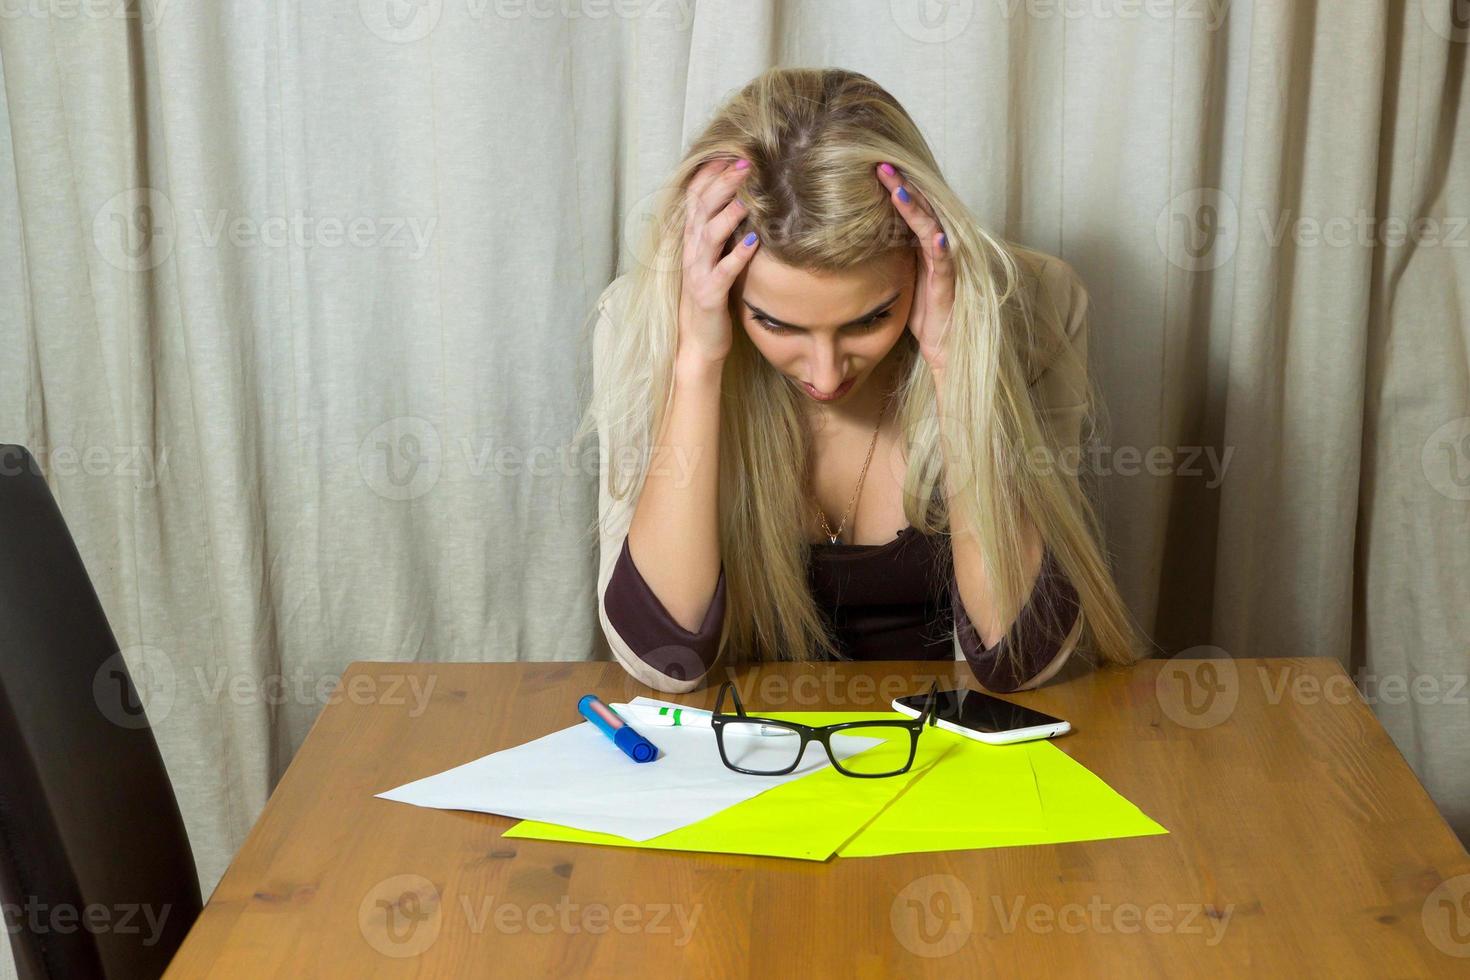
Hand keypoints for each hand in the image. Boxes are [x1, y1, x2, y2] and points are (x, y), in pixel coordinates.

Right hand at [678, 157, 759, 365]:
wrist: (697, 341)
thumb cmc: (710, 297)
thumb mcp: (713, 258)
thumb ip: (721, 231)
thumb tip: (743, 200)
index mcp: (691, 240)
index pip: (695, 197)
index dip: (710, 173)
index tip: (731, 151)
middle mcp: (690, 252)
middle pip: (702, 208)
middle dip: (722, 183)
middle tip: (745, 162)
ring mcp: (697, 273)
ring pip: (709, 235)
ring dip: (728, 213)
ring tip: (747, 196)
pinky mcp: (709, 294)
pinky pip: (723, 271)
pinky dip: (738, 254)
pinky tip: (754, 241)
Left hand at [876, 163, 953, 373]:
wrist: (942, 343)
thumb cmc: (920, 310)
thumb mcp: (897, 275)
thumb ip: (886, 253)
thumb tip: (854, 238)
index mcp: (921, 243)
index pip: (907, 207)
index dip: (892, 186)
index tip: (871, 166)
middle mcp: (935, 246)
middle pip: (919, 207)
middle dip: (901, 184)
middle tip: (880, 163)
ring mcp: (943, 261)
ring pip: (930, 227)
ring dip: (915, 207)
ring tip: (898, 188)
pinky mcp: (948, 282)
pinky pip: (945, 260)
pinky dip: (940, 246)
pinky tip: (935, 235)